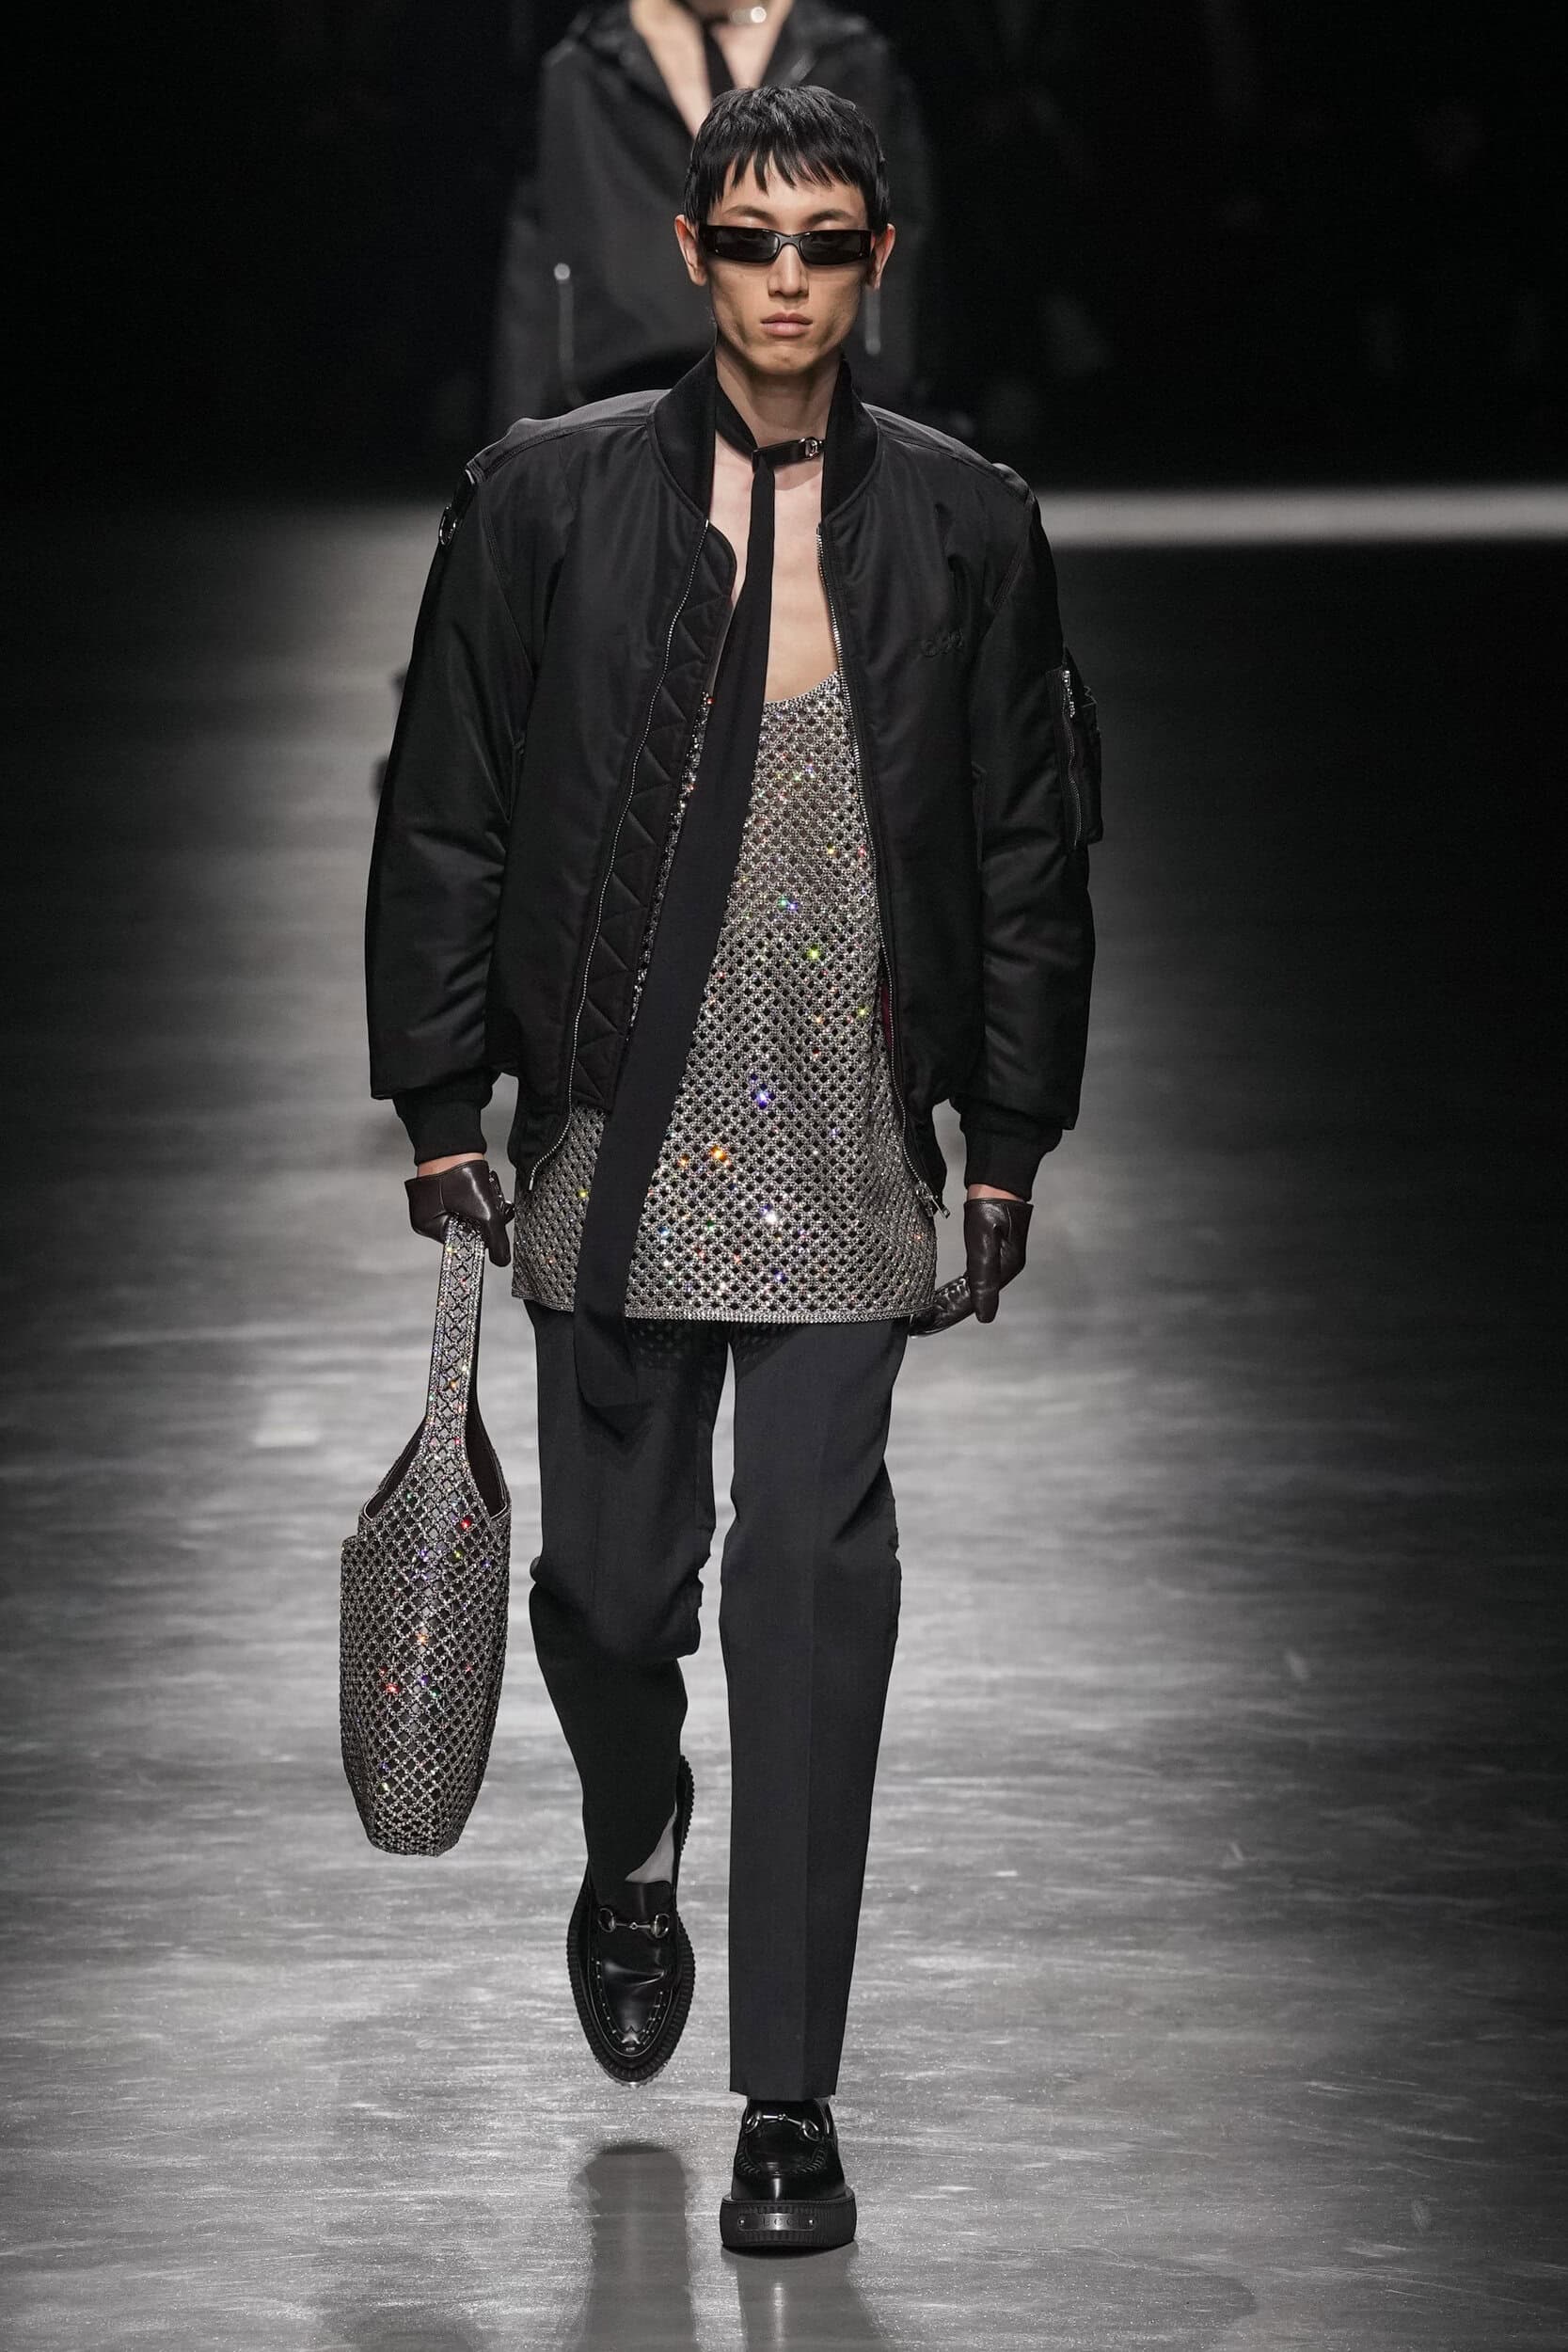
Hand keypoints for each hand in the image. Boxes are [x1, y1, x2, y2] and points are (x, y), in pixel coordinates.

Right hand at [405, 1157, 513, 1267]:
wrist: (454, 1138)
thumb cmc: (458, 1171)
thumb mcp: (482, 1210)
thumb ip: (494, 1237)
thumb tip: (501, 1259)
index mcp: (427, 1225)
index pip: (460, 1242)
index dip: (480, 1234)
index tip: (493, 1223)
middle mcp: (426, 1214)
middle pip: (464, 1228)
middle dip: (483, 1218)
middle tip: (493, 1205)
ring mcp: (433, 1200)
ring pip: (467, 1214)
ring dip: (483, 1206)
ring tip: (488, 1191)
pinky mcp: (443, 1188)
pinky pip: (465, 1201)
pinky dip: (478, 1196)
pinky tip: (484, 1186)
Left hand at [908, 1191, 1030, 1336]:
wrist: (997, 1179)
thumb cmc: (990, 1208)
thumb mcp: (984, 1245)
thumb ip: (983, 1282)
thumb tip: (985, 1319)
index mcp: (1003, 1272)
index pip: (972, 1304)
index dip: (948, 1317)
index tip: (924, 1328)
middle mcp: (1002, 1270)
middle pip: (970, 1300)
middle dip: (945, 1313)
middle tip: (919, 1326)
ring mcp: (997, 1261)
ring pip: (968, 1291)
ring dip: (947, 1303)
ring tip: (926, 1316)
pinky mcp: (988, 1251)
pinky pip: (969, 1279)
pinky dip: (953, 1290)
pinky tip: (942, 1295)